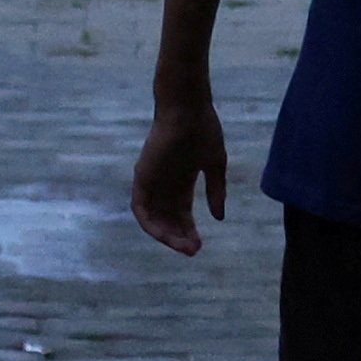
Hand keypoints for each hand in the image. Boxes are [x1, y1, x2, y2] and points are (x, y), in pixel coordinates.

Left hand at [130, 91, 226, 256]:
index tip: (200, 245)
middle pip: (168, 219)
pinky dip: (150, 224)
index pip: (182, 213)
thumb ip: (216, 191)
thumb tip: (219, 217)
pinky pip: (141, 209)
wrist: (188, 109)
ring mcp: (152, 181)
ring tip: (184, 247)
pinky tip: (165, 236)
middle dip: (180, 236)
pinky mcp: (142, 178)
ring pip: (154, 218)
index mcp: (181, 180)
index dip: (189, 230)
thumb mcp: (215, 165)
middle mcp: (164, 184)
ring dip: (167, 235)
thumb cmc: (203, 130)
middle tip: (194, 251)